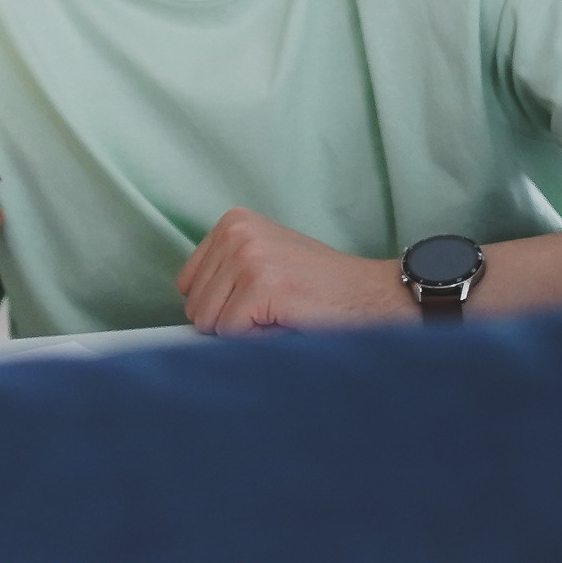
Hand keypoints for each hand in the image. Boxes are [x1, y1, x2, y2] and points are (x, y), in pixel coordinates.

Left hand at [175, 208, 406, 335]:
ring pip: (209, 322)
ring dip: (246, 331)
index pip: (187, 284)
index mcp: (231, 222)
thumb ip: (224, 278)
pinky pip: (232, 333)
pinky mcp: (261, 284)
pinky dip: (259, 340)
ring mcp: (247, 256)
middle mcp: (235, 232)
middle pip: (194, 304)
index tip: (258, 300)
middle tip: (275, 309)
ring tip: (282, 313)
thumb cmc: (321, 289)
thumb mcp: (264, 264)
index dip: (221, 306)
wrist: (378, 295)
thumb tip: (183, 319)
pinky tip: (289, 321)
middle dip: (231, 321)